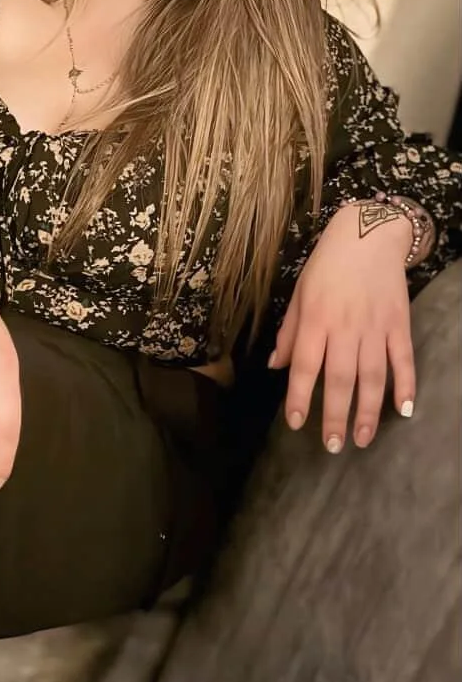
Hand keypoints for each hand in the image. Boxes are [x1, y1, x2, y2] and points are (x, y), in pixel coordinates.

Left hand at [267, 205, 415, 452]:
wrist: (368, 235)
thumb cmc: (327, 266)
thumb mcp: (300, 294)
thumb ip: (290, 333)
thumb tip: (276, 366)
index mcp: (316, 320)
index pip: (305, 366)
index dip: (300, 396)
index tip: (297, 423)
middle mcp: (345, 327)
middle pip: (340, 379)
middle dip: (335, 416)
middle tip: (333, 446)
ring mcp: (375, 327)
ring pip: (372, 376)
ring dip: (368, 411)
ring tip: (363, 438)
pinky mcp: (399, 324)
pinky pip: (403, 360)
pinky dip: (406, 385)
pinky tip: (404, 410)